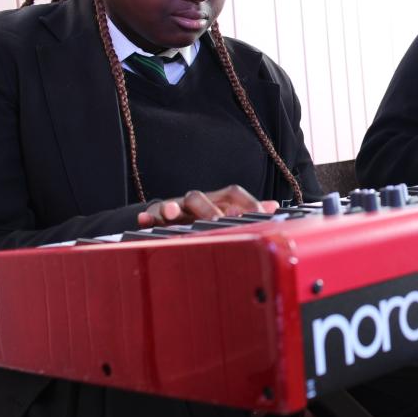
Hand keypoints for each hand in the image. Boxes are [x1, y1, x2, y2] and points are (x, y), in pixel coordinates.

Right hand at [136, 185, 278, 227]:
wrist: (171, 213)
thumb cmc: (204, 215)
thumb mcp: (227, 212)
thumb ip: (247, 210)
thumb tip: (274, 206)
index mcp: (218, 200)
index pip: (234, 194)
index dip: (247, 203)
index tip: (260, 215)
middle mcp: (199, 200)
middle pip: (203, 198)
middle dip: (211, 210)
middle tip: (220, 222)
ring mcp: (178, 206)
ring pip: (177, 204)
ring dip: (174, 207)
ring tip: (170, 212)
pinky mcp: (157, 214)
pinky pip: (151, 214)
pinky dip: (147, 216)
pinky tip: (143, 220)